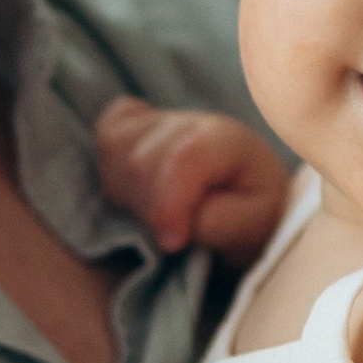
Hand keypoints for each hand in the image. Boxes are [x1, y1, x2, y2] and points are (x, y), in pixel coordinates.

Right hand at [95, 95, 292, 259]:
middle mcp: (192, 121)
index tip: (171, 242)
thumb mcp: (253, 228)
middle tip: (172, 234)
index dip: (168, 203)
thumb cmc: (255, 216)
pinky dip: (111, 162)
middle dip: (148, 207)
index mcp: (228, 141)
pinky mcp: (139, 125)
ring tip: (157, 213)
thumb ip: (219, 222)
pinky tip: (136, 185)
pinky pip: (107, 132)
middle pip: (142, 158)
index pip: (184, 157)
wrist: (253, 201)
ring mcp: (162, 120)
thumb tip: (180, 220)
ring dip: (127, 192)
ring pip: (116, 147)